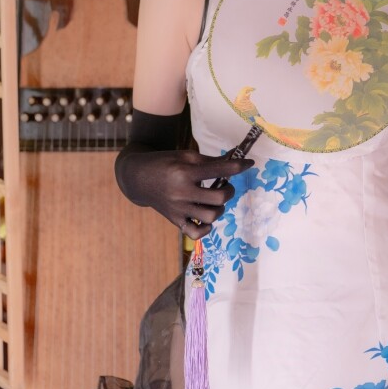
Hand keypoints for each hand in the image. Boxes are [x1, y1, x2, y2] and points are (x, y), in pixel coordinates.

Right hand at [116, 147, 252, 238]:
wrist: (138, 178)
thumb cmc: (165, 163)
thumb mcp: (186, 156)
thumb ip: (211, 160)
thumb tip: (236, 158)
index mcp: (185, 172)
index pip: (220, 170)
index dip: (239, 166)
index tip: (249, 163)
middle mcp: (182, 192)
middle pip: (219, 198)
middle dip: (229, 191)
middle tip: (226, 186)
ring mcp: (178, 209)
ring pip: (211, 217)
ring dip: (220, 209)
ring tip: (215, 201)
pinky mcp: (175, 220)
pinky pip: (196, 233)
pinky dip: (206, 228)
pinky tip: (206, 217)